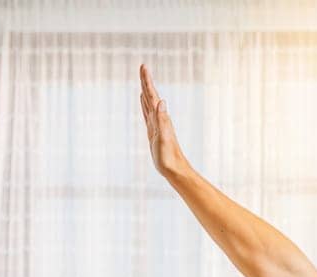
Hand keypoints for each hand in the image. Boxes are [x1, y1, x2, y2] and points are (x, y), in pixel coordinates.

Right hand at [139, 63, 187, 177]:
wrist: (174, 169)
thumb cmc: (169, 157)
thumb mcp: (164, 138)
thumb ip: (163, 120)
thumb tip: (161, 101)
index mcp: (160, 118)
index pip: (152, 95)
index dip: (147, 81)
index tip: (144, 67)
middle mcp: (159, 118)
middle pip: (150, 95)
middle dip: (146, 81)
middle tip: (142, 67)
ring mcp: (156, 124)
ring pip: (149, 103)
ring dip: (145, 90)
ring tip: (142, 80)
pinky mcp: (153, 131)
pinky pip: (147, 113)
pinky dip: (144, 104)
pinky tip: (143, 100)